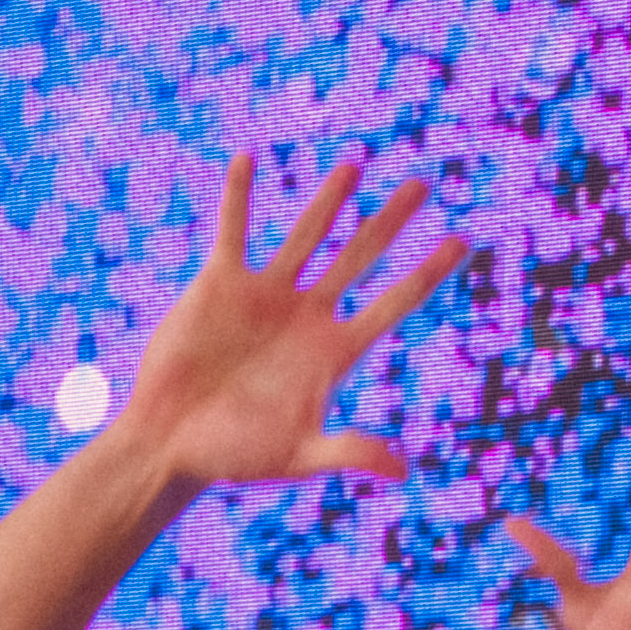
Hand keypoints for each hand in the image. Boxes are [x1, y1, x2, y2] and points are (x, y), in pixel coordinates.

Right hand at [103, 153, 467, 494]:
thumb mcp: (297, 457)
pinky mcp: (220, 286)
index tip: (461, 241)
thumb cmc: (233, 459)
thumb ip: (348, 453)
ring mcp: (266, 296)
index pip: (393, 302)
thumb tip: (402, 471)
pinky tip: (248, 158)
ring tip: (354, 165)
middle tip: (422, 183)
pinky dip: (238, 196)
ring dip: (329, 200)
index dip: (427, 272)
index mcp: (334, 352)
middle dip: (392, 220)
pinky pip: (233, 231)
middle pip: (360, 256)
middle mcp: (307, 316)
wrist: (169, 445)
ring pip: (306, 236)